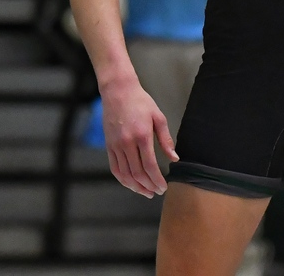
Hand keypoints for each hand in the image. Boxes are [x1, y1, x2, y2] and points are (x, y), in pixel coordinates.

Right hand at [100, 76, 177, 196]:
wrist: (118, 91)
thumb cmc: (141, 102)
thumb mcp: (158, 117)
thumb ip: (165, 139)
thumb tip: (174, 158)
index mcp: (142, 136)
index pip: (149, 166)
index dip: (157, 180)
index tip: (163, 187)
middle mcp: (127, 143)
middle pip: (137, 173)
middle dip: (148, 186)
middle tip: (157, 192)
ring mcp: (116, 145)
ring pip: (125, 174)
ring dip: (136, 187)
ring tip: (146, 192)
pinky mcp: (108, 145)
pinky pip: (115, 168)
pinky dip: (123, 179)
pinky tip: (131, 184)